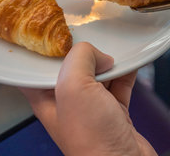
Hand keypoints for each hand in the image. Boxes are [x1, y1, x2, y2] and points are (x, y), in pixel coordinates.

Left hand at [19, 42, 156, 155]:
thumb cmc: (92, 139)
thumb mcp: (74, 87)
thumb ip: (80, 59)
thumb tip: (98, 54)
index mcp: (47, 99)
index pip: (38, 69)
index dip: (46, 50)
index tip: (55, 31)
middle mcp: (67, 103)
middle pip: (72, 67)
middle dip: (83, 52)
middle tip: (92, 38)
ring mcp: (92, 109)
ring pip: (98, 74)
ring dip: (107, 61)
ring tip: (115, 49)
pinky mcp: (114, 112)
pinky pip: (120, 84)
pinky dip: (126, 72)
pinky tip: (131, 62)